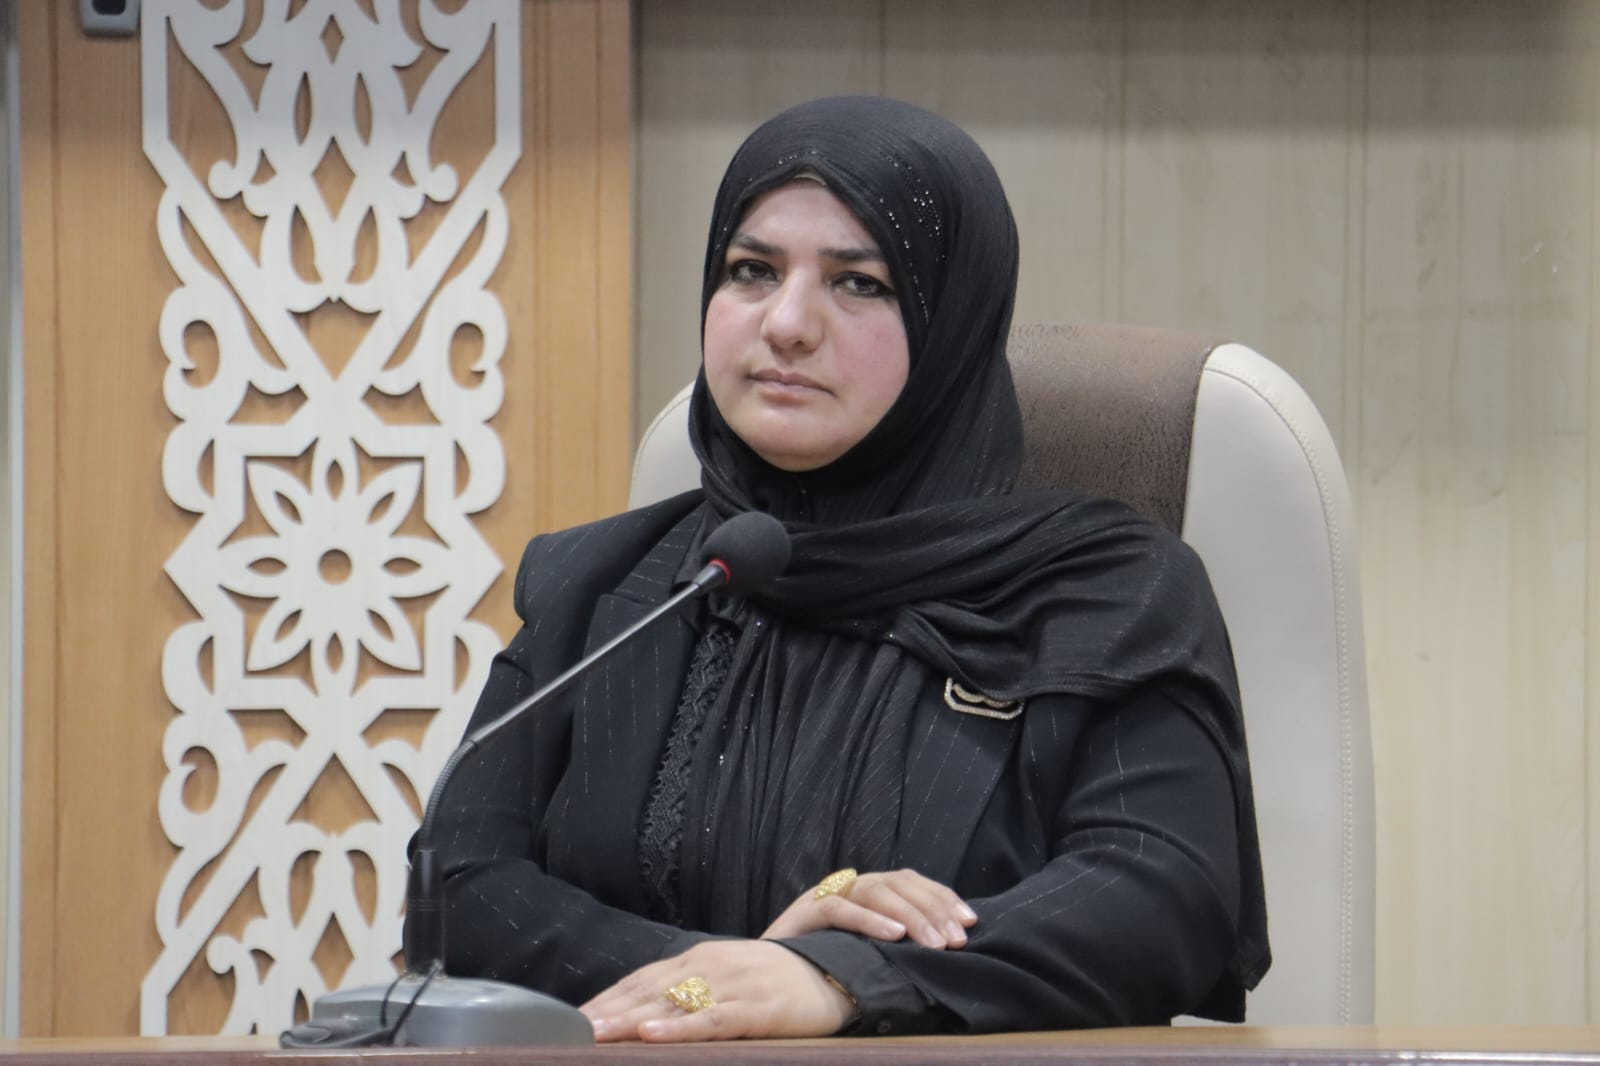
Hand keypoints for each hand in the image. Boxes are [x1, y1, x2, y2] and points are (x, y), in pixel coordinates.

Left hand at [580, 939, 854, 1042]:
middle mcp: (709, 965)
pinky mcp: (756, 1008)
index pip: (639, 980)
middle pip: (647, 991)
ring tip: (597, 1034)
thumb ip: (687, 991)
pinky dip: (680, 1027)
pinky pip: (712, 1019)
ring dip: (630, 1020)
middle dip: (606, 1012)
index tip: (570, 1021)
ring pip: (671, 1004)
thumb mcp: (725, 980)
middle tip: (568, 1032)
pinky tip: (652, 1035)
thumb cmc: (773, 982)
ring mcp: (732, 985)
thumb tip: (644, 1014)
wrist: (832, 972)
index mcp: (697, 958)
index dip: (605, 1000)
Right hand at [763, 867, 977, 948]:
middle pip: (898, 882)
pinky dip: (868, 920)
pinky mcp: (803, 912)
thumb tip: (943, 946)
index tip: (970, 921)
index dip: (941, 897)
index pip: (910, 881)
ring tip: (933, 942)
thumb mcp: (866, 951)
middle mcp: (848, 886)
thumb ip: (895, 941)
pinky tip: (893, 936)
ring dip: (909, 916)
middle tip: (957, 939)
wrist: (765, 974)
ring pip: (874, 891)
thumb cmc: (820, 966)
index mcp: (865, 892)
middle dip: (933, 909)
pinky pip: (839, 909)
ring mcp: (824, 895)